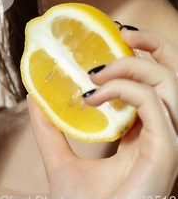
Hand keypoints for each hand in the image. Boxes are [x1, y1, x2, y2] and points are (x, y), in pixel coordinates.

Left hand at [28, 28, 177, 198]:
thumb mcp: (61, 162)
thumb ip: (50, 128)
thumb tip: (33, 95)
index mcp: (144, 135)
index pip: (153, 82)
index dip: (139, 53)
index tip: (110, 37)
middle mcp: (161, 134)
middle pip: (172, 73)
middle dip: (148, 45)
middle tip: (114, 36)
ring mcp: (167, 142)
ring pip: (168, 81)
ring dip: (130, 65)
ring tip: (94, 71)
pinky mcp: (166, 153)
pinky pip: (155, 104)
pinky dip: (124, 90)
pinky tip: (91, 97)